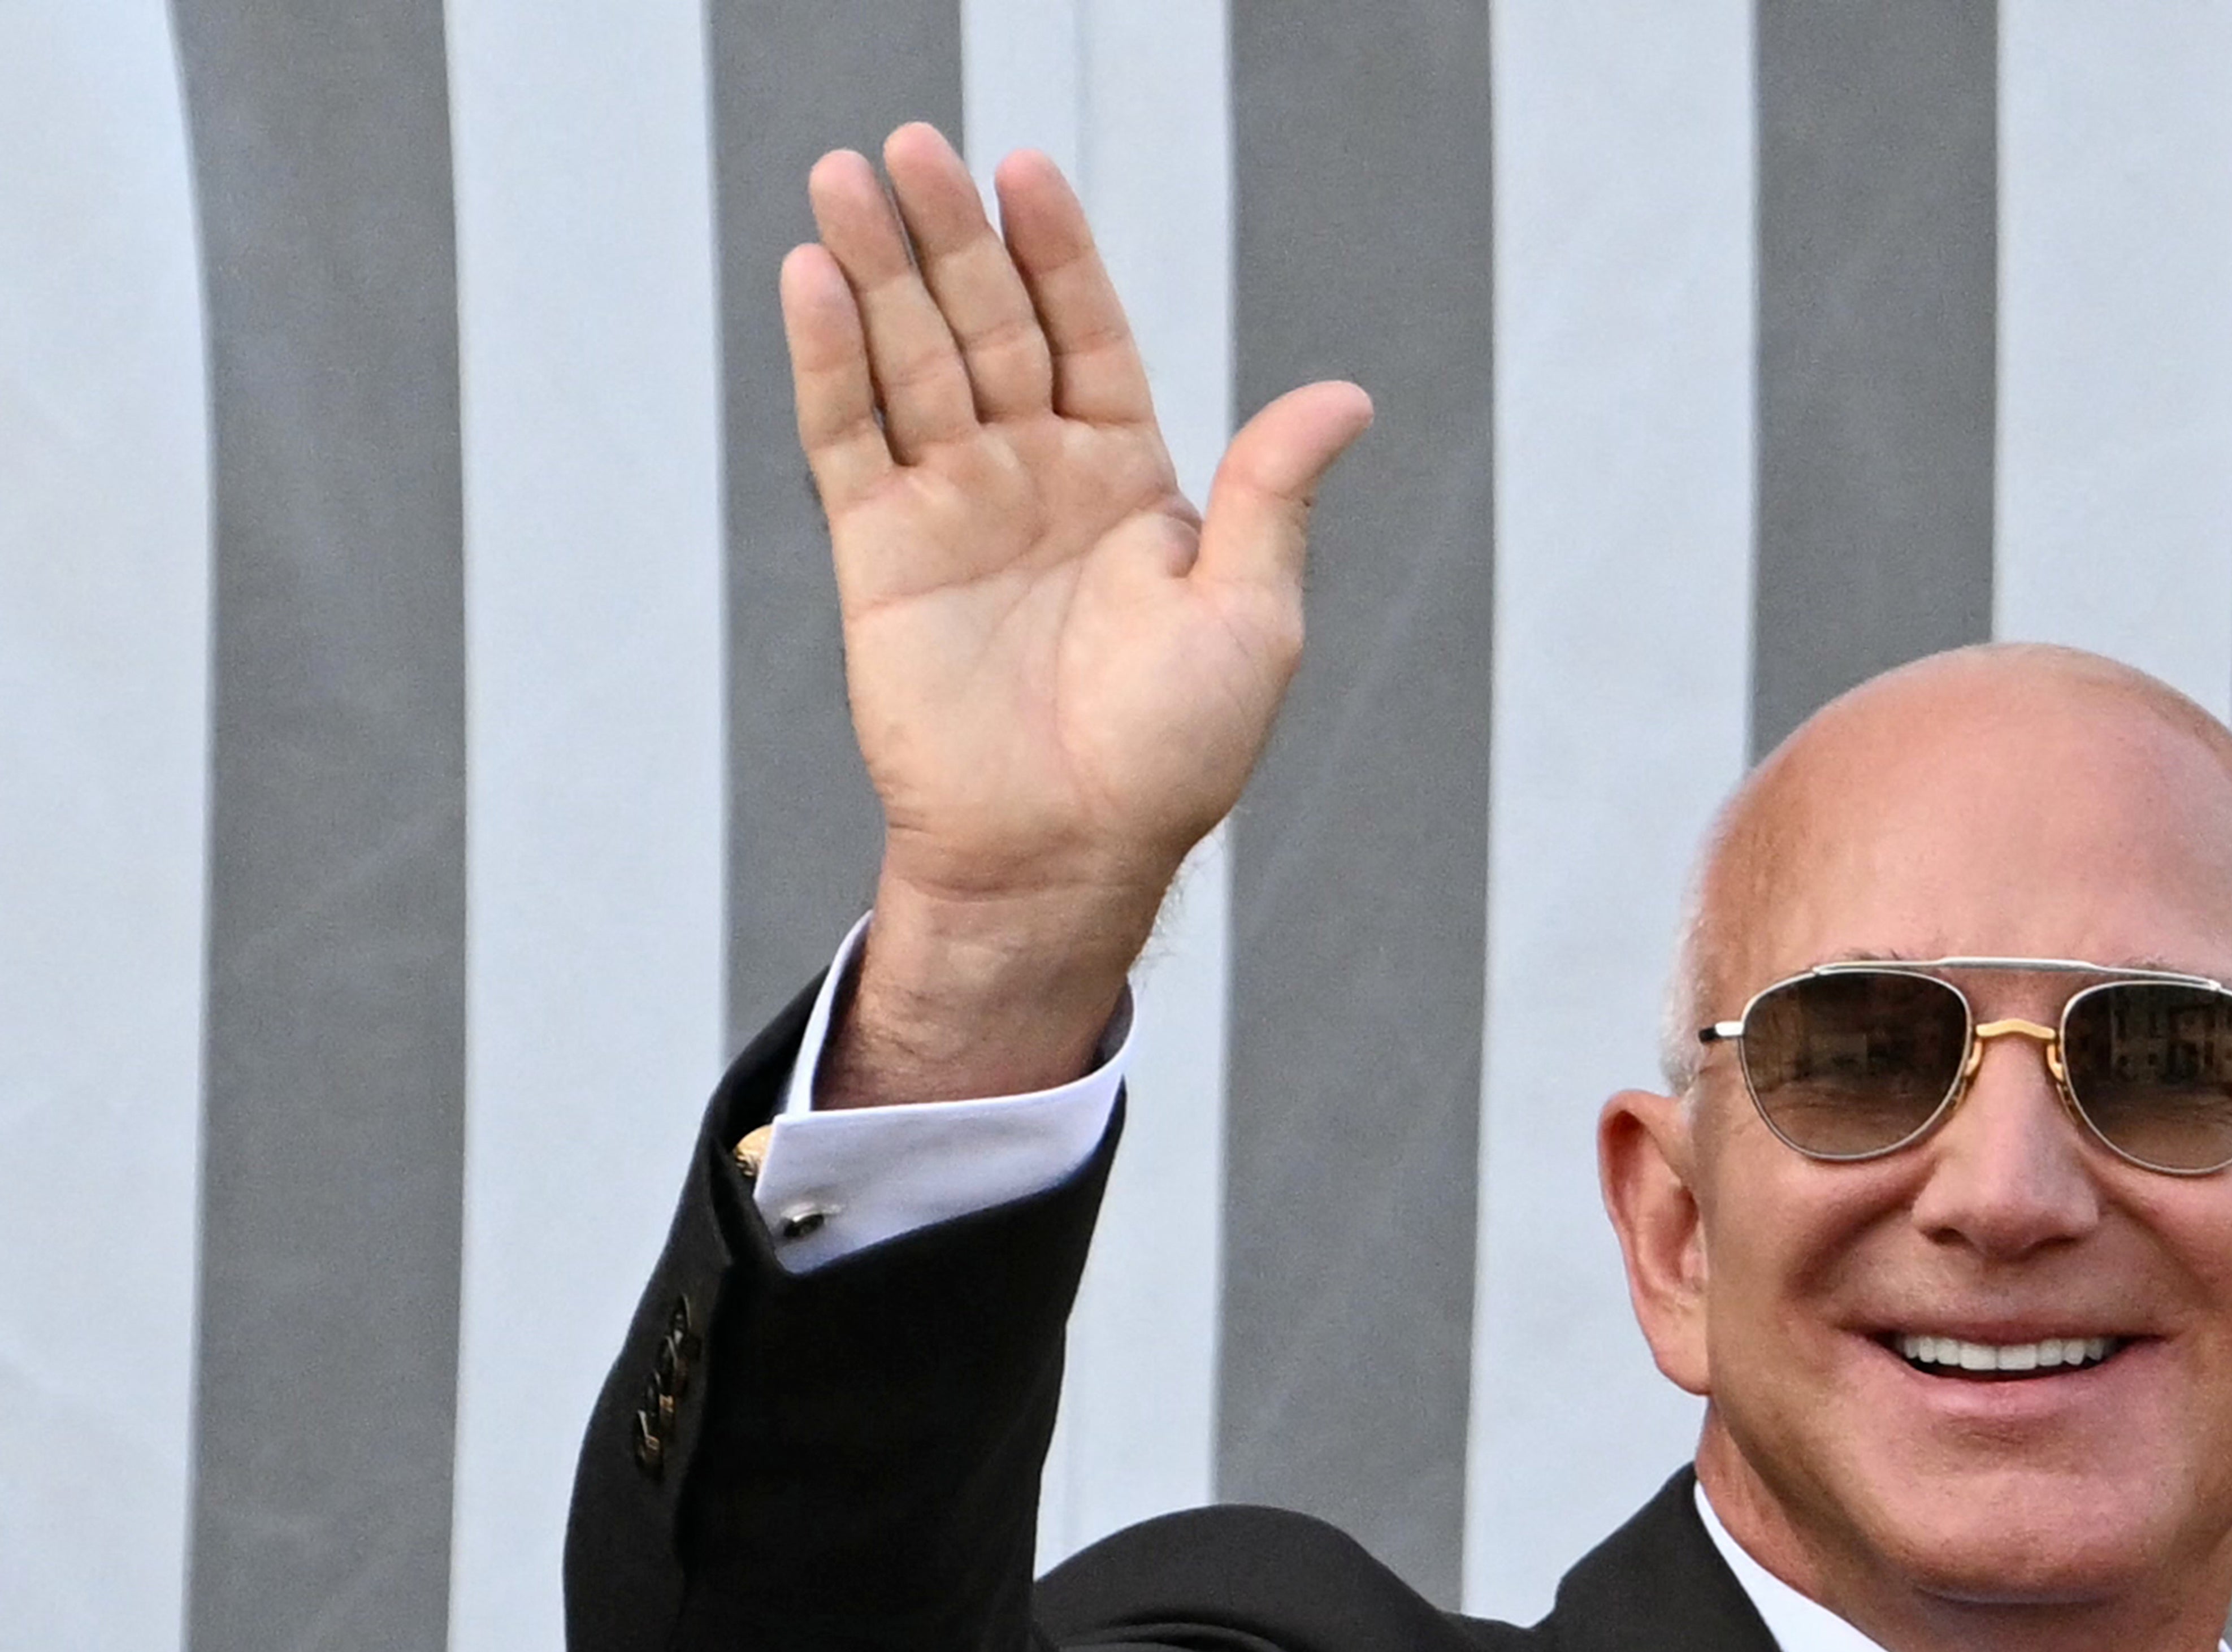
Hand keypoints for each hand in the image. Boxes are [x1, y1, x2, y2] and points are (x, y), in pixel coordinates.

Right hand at [784, 125, 1370, 1101]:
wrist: (1071, 851)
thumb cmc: (1172, 754)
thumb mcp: (1252, 616)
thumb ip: (1276, 496)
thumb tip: (1345, 397)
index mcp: (1128, 480)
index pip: (1085, 333)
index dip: (1056, 254)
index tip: (1025, 171)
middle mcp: (1035, 476)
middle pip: (985, 325)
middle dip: (951, 236)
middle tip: (913, 146)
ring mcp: (953, 506)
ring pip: (907, 360)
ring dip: (875, 269)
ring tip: (847, 178)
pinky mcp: (881, 550)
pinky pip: (847, 437)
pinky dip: (827, 361)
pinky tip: (812, 282)